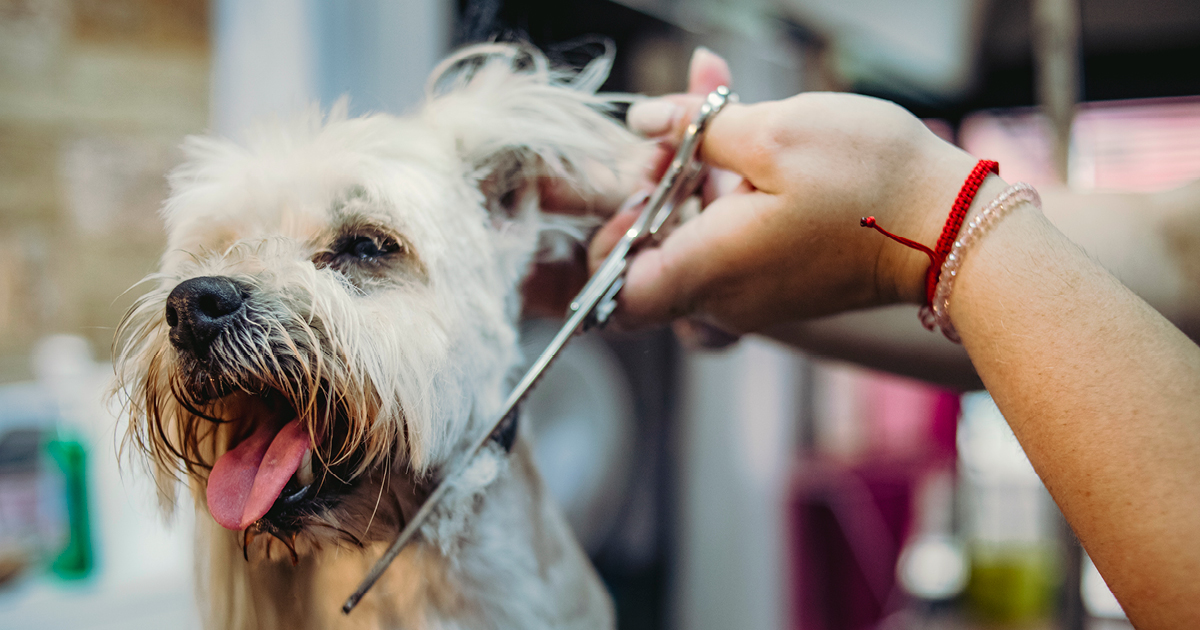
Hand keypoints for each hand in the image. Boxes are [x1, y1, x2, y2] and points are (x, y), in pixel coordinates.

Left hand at [590, 51, 982, 333]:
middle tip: (675, 137)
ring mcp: (749, 296)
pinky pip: (725, 242)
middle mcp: (721, 296)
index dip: (608, 240)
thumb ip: (695, 126)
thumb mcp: (775, 132)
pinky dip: (721, 193)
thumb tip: (642, 121)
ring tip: (709, 116)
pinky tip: (738, 134)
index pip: (615, 292)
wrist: (952, 229)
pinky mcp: (775, 282)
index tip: (641, 183)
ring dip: (687, 180)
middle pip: (647, 258)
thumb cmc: (870, 180)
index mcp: (710, 268)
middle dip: (649, 190)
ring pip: (687, 242)